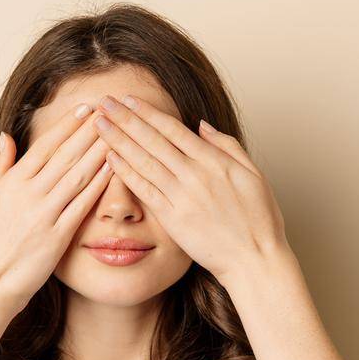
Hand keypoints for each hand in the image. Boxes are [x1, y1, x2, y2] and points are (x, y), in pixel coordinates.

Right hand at [0, 102, 112, 313]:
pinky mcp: (57, 237)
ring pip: (76, 176)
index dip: (67, 125)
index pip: (44, 146)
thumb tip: (8, 136)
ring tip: (117, 134)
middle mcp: (28, 195)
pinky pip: (81, 206)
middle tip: (110, 111)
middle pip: (65, 155)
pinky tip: (113, 170)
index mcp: (11, 183)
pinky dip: (98, 186)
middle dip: (89, 131)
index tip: (84, 108)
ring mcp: (44, 215)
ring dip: (98, 152)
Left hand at [91, 93, 290, 284]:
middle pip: (152, 140)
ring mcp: (181, 197)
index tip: (128, 99)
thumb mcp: (254, 174)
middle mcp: (194, 175)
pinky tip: (110, 159)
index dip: (147, 112)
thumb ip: (227, 146)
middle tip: (103, 102)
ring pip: (144, 161)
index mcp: (214, 161)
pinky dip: (126, 173)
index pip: (173, 129)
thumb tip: (201, 125)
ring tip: (99, 124)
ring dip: (119, 140)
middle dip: (125, 119)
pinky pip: (144, 191)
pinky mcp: (172, 219)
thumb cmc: (259, 220)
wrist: (254, 260)